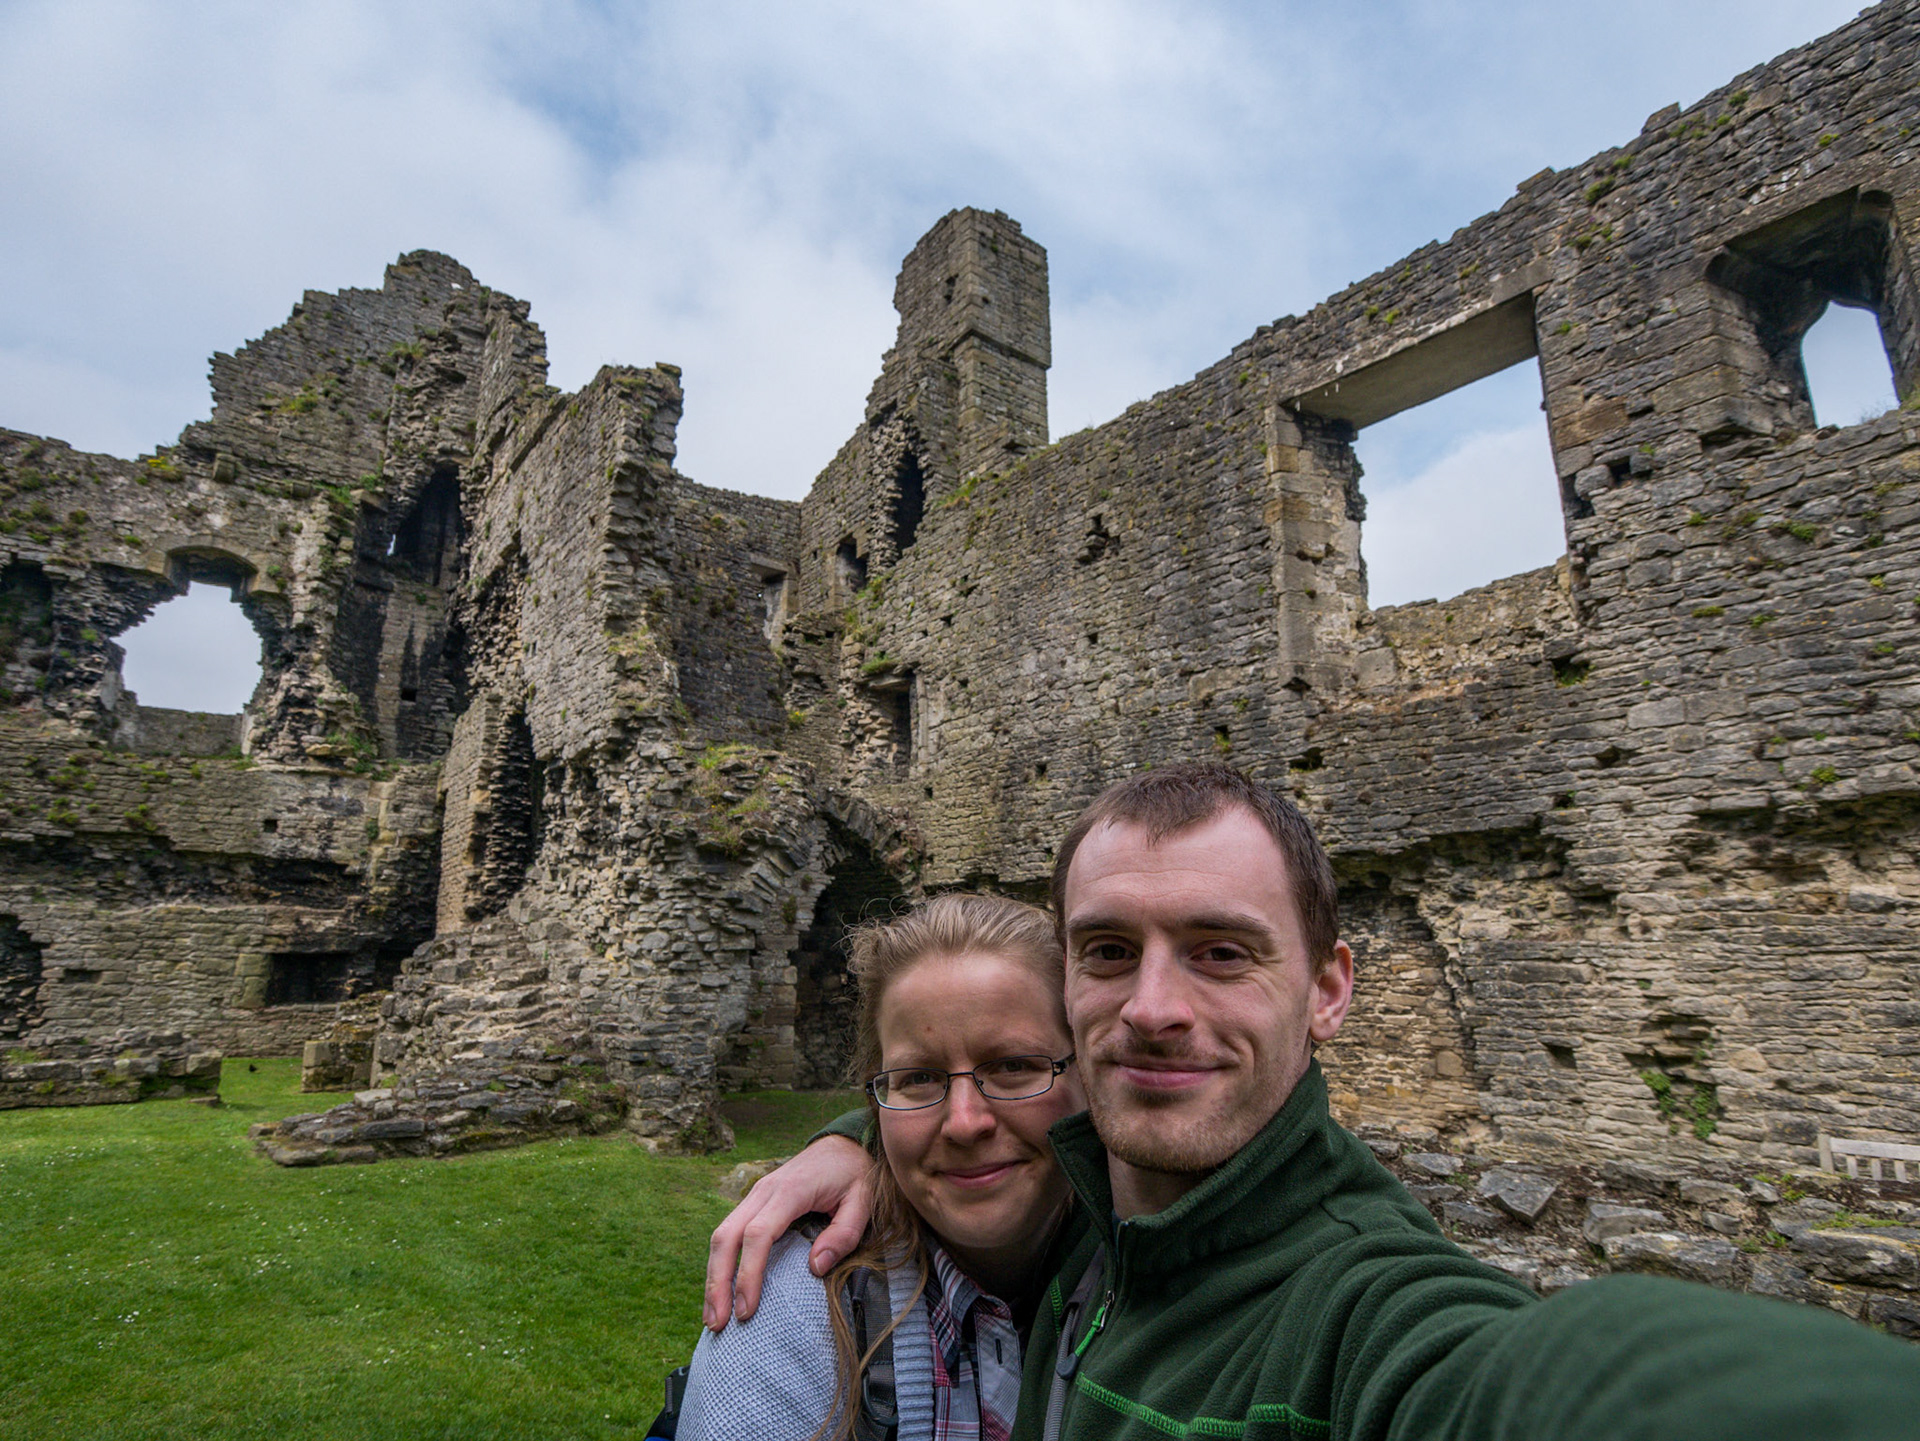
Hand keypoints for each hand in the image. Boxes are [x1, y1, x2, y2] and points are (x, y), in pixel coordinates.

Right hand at [704, 1135, 871, 1329]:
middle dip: (717, 1282)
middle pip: (727, 1236)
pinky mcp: (754, 1203)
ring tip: (713, 1317)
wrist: (844, 1145)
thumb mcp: (863, 1201)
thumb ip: (844, 1234)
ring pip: (721, 1235)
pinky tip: (721, 1291)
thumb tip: (815, 1268)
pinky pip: (729, 1233)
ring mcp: (755, 1195)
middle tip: (717, 1324)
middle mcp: (764, 1191)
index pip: (758, 1234)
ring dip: (713, 1276)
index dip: (749, 1273)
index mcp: (790, 1191)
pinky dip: (721, 1263)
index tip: (747, 1309)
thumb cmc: (855, 1175)